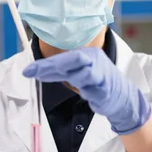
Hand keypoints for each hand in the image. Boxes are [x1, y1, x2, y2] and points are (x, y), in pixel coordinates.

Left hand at [22, 48, 151, 134]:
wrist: (123, 97)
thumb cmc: (98, 83)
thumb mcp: (79, 73)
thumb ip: (61, 71)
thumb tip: (36, 70)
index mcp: (89, 54)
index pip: (64, 56)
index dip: (44, 63)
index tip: (28, 70)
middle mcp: (96, 61)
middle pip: (73, 59)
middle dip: (51, 67)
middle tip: (33, 72)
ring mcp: (102, 75)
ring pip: (81, 75)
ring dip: (73, 81)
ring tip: (77, 86)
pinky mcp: (106, 90)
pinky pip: (90, 92)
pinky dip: (86, 94)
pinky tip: (90, 94)